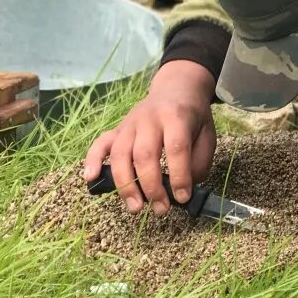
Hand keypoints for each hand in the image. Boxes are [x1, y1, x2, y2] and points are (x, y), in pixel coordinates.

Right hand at [84, 60, 217, 215]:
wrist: (177, 88)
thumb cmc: (193, 117)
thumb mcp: (207, 135)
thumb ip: (198, 163)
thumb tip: (181, 190)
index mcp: (176, 116)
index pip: (176, 147)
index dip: (179, 176)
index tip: (183, 197)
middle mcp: (149, 118)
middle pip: (144, 154)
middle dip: (151, 186)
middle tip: (161, 209)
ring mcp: (130, 122)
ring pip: (121, 154)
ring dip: (126, 184)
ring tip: (136, 207)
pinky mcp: (118, 128)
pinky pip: (101, 143)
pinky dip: (92, 160)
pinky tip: (90, 179)